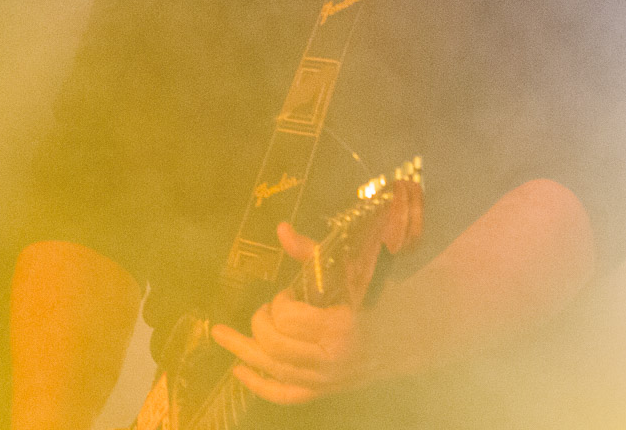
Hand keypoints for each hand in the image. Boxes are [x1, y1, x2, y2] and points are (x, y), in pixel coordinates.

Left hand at [210, 222, 369, 405]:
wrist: (403, 338)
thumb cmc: (373, 300)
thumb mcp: (347, 272)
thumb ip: (311, 253)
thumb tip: (281, 229)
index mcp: (340, 327)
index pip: (287, 318)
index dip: (279, 302)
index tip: (287, 293)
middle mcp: (331, 359)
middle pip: (273, 344)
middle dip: (261, 321)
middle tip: (268, 308)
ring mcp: (325, 380)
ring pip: (272, 369)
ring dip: (243, 349)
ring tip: (222, 335)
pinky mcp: (321, 391)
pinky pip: (283, 395)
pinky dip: (257, 385)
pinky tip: (238, 370)